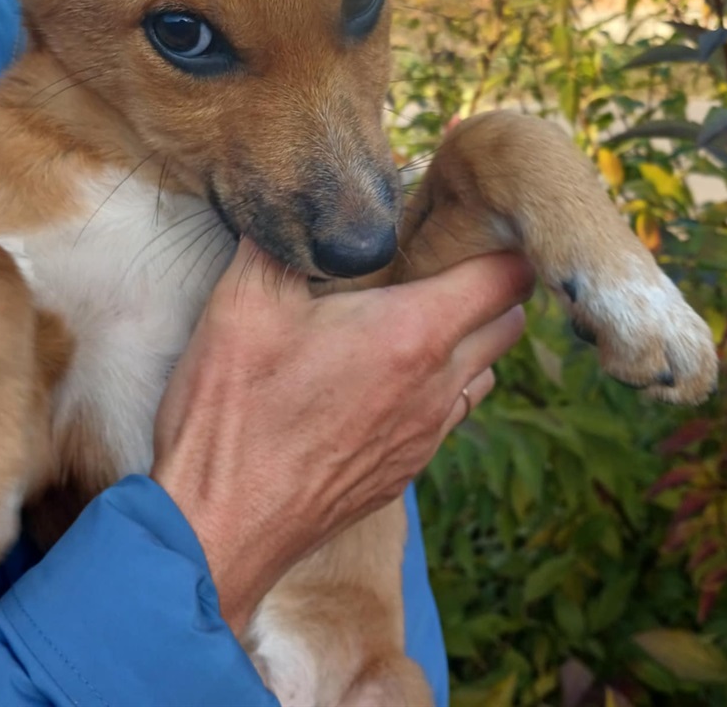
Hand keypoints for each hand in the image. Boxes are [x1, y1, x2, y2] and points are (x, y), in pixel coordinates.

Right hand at [151, 239, 530, 631]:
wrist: (218, 528)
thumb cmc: (234, 412)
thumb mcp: (244, 303)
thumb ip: (282, 241)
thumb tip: (298, 198)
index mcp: (412, 334)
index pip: (505, 278)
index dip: (500, 243)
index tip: (471, 222)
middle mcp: (436, 387)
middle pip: (508, 323)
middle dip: (488, 287)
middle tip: (434, 263)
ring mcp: (426, 437)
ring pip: (484, 373)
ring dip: (466, 340)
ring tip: (408, 318)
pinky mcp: (404, 472)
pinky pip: (449, 415)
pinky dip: (438, 386)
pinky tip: (380, 377)